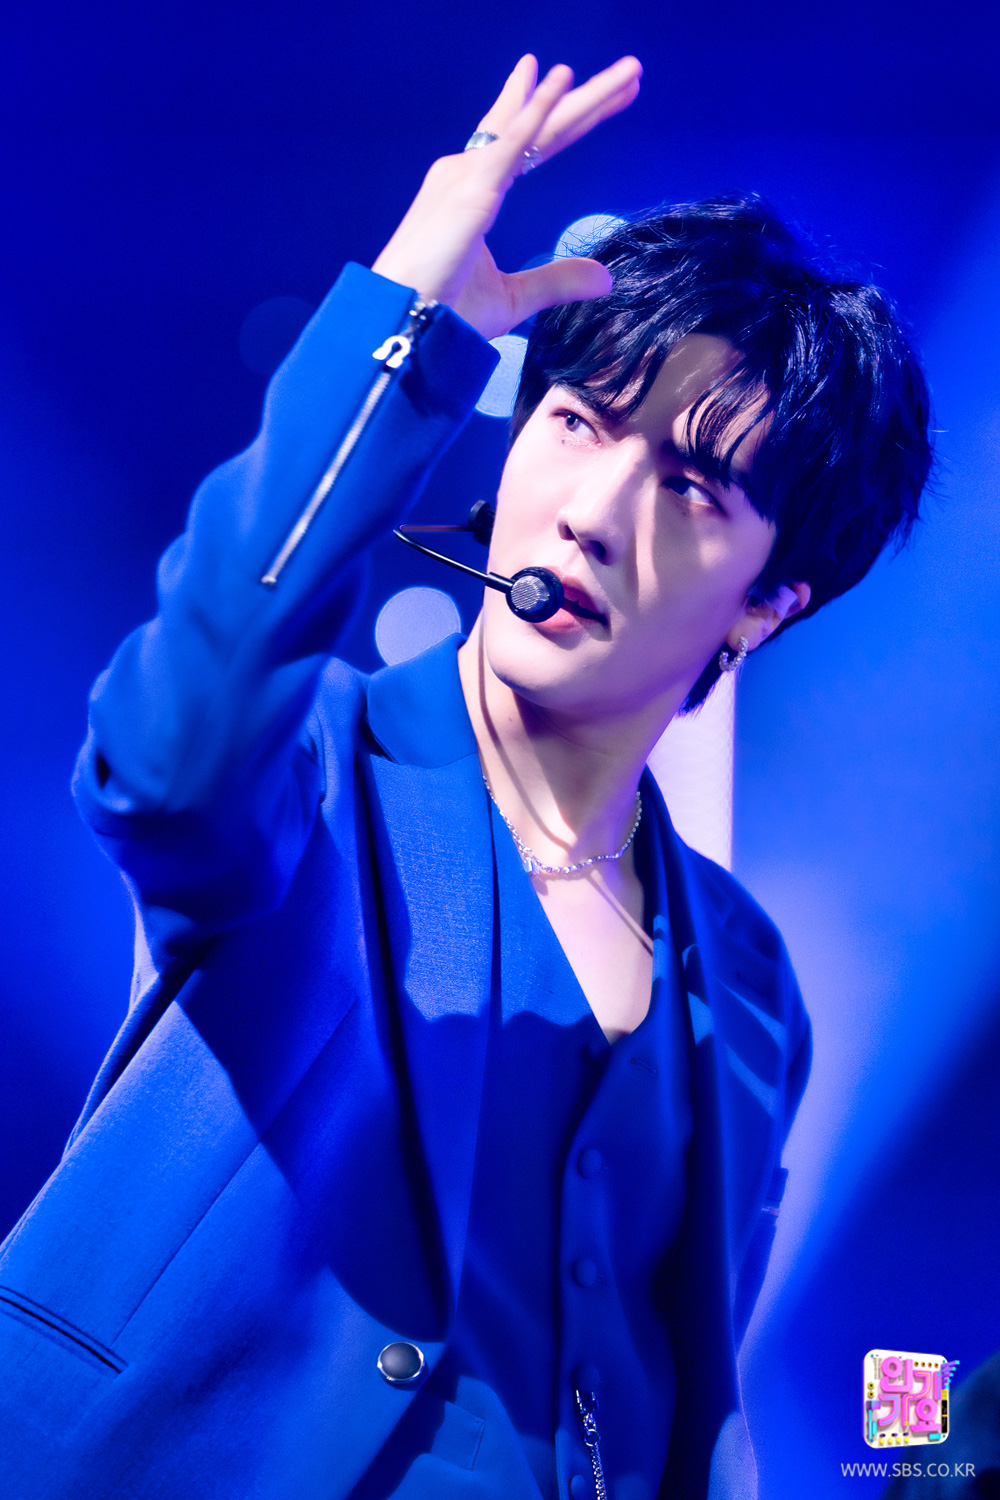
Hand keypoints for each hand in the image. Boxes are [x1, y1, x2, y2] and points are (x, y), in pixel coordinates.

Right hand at [372, 54, 641, 339]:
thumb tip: (604, 277)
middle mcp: (469, 173)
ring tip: (628, 71)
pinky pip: (512, 141)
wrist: (405, 326)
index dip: (565, 119)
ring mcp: (468, 176)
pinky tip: (562, 79)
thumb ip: (557, 281)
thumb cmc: (445, 315)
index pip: (532, 146)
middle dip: (587, 99)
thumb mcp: (514, 298)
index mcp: (476, 194)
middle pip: (540, 127)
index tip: (599, 98)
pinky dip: (538, 109)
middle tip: (631, 72)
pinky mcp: (471, 188)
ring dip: (583, 96)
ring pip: (536, 126)